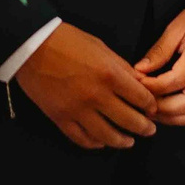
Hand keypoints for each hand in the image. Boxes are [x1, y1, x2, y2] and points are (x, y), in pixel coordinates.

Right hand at [15, 23, 157, 148]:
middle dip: (144, 127)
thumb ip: (121, 67)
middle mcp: (96, 95)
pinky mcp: (60, 118)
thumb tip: (139, 83)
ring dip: (123, 141)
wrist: (31, 46)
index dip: (151, 106)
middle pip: (129, 121)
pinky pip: (82, 138)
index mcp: (110, 74)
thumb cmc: (67, 40)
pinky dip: (95, 143)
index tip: (153, 109)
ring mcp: (77, 110)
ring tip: (129, 141)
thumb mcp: (100, 46)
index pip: (141, 98)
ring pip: (107, 136)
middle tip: (149, 130)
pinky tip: (101, 142)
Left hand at [134, 5, 184, 125]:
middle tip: (144, 104)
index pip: (176, 80)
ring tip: (154, 112)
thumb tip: (139, 71)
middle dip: (163, 109)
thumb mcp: (175, 28)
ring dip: (174, 118)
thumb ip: (158, 52)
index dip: (154, 86)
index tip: (137, 84)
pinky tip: (170, 113)